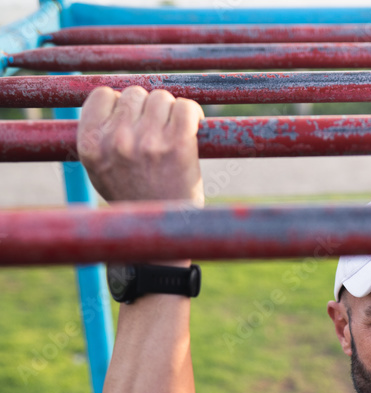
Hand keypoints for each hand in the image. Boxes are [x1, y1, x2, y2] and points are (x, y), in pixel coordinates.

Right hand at [77, 86, 204, 205]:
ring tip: (171, 138)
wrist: (159, 234)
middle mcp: (116, 141)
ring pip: (160, 98)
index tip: (131, 120)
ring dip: (169, 113)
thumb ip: (100, 137)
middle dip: (146, 111)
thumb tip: (110, 97)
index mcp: (91, 145)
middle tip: (155, 136)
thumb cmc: (133, 201)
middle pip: (134, 94)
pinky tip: (192, 126)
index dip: (119, 105)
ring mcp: (147, 141)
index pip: (102, 95)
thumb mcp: (100, 171)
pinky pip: (185, 107)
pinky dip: (191, 113)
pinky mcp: (177, 145)